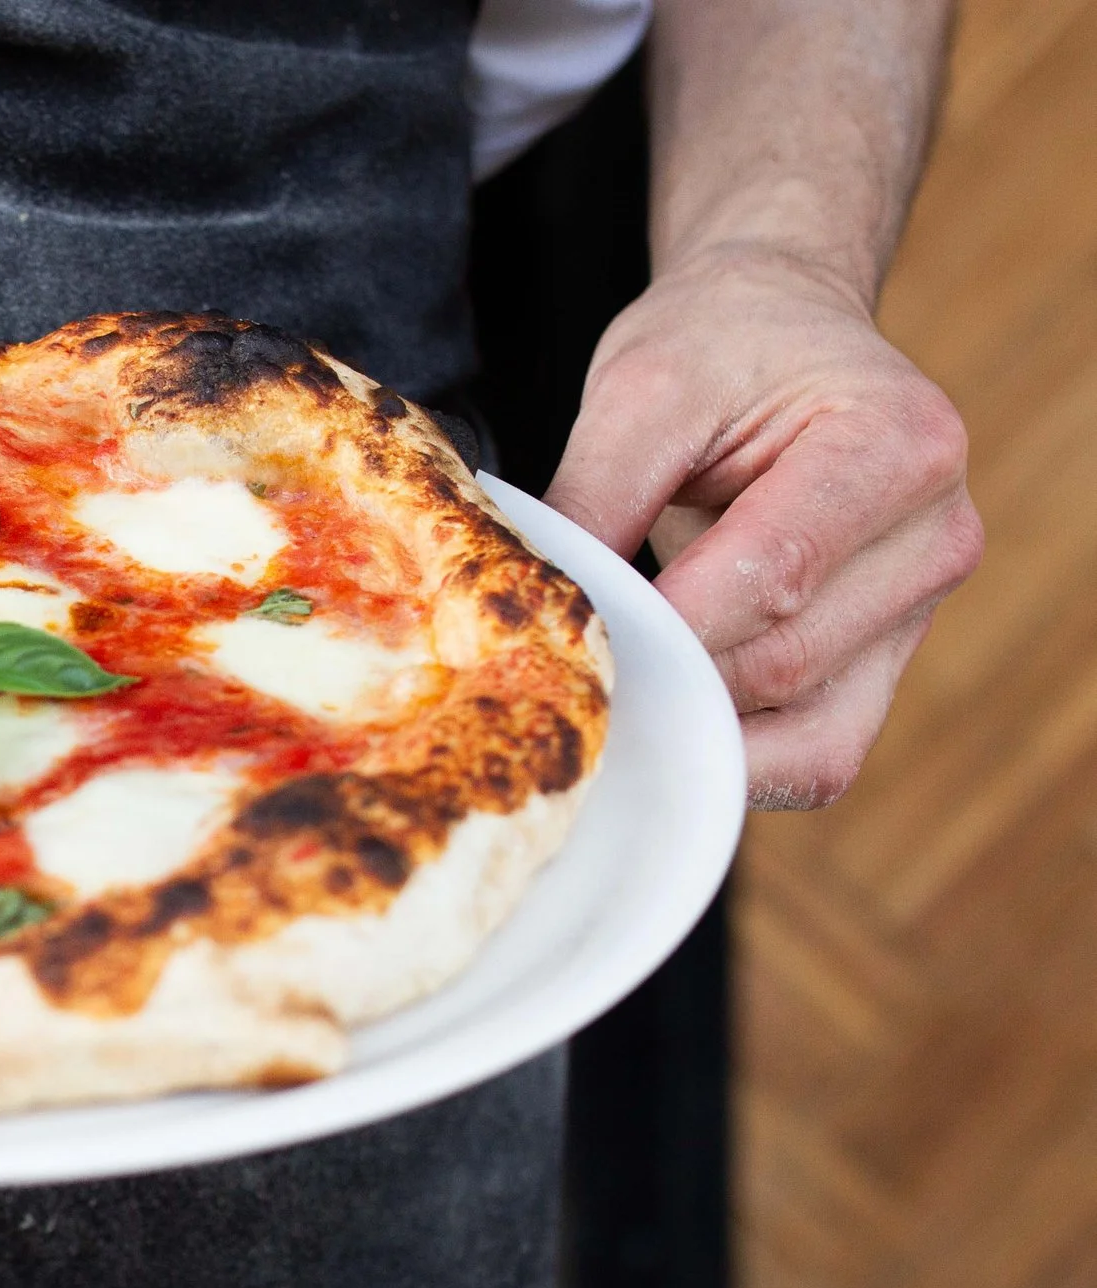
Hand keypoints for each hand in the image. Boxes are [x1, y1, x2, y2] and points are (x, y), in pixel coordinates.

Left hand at [545, 252, 981, 808]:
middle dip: (669, 684)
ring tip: (611, 712)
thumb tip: (546, 615)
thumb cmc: (716, 351)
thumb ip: (594, 498)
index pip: (772, 576)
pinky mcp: (885, 665)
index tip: (570, 644)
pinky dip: (737, 760)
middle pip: (785, 666)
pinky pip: (819, 756)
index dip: (663, 628)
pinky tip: (665, 727)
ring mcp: (919, 614)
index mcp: (898, 445)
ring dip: (699, 737)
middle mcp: (936, 538)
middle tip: (567, 687)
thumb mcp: (638, 391)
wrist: (780, 334)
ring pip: (810, 737)